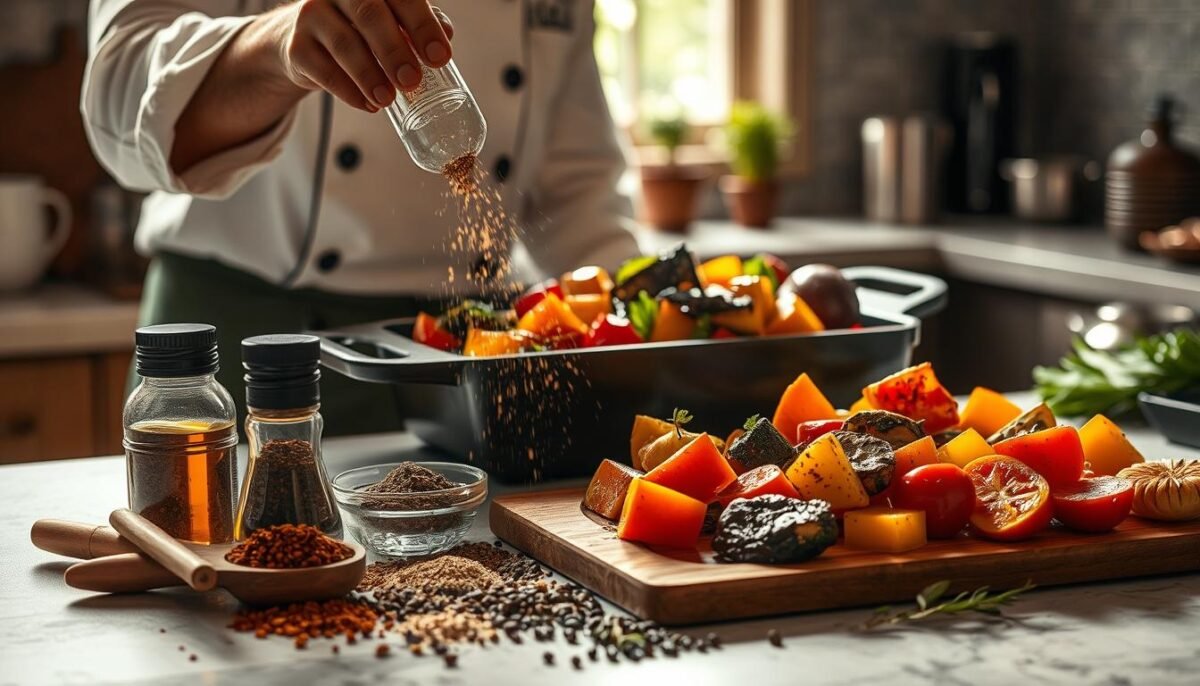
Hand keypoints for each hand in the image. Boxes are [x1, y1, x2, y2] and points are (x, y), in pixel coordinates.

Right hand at [264, 0, 454, 112]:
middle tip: (413, 80)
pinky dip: (349, 91)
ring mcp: (313, 15)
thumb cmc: (359, 29)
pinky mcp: (296, 47)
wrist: (304, 39)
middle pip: (369, 15)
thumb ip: (417, 24)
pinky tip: (368, 105)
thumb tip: (446, 35)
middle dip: (395, 51)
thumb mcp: (390, 21)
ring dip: (370, 76)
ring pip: (345, 44)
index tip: (440, 57)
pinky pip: (323, 71)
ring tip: (388, 99)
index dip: (423, 25)